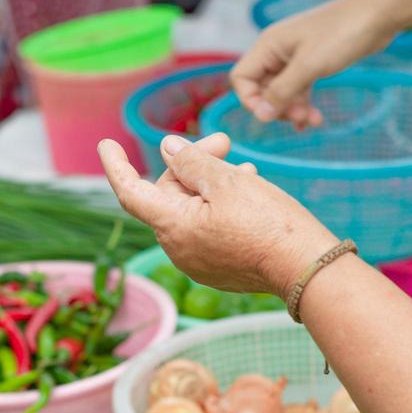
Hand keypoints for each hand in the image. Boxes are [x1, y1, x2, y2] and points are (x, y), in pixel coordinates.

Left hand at [98, 132, 338, 299]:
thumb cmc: (268, 223)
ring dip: (210, 184)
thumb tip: (167, 148)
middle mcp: (178, 250)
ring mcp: (198, 263)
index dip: (116, 166)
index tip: (106, 145)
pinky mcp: (218, 269)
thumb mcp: (227, 181)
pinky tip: (246, 192)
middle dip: (191, 165)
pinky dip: (219, 207)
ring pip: (191, 211)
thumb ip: (191, 162)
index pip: (131, 192)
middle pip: (169, 196)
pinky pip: (207, 230)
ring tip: (244, 169)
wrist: (306, 269)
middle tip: (224, 142)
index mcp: (172, 227)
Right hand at [231, 0, 394, 125]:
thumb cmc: (342, 33)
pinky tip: (314, 118)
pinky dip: (304, 103)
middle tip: (300, 118)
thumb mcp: (309, 66)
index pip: (242, 78)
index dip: (251, 100)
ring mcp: (295, 56)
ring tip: (313, 120)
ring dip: (294, 109)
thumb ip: (282, 91)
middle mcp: (277, 50)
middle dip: (278, 107)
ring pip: (282, 91)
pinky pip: (299, 88)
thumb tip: (261, 115)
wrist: (379, 15)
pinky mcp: (313, 61)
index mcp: (269, 45)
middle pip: (262, 88)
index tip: (272, 115)